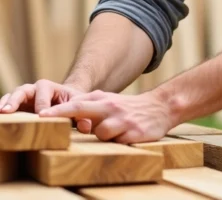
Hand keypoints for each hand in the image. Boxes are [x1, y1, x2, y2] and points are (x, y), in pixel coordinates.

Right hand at [0, 80, 91, 132]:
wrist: (67, 100)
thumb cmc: (73, 103)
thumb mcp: (79, 106)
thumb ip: (83, 115)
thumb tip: (86, 127)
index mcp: (49, 87)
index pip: (43, 95)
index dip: (41, 106)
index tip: (40, 116)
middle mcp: (34, 89)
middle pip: (23, 90)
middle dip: (16, 100)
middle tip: (8, 111)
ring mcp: (25, 97)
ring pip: (13, 96)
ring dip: (6, 104)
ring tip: (0, 114)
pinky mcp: (19, 105)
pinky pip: (8, 104)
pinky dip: (2, 107)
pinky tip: (0, 118)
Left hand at [39, 89, 175, 143]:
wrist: (159, 107)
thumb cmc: (128, 107)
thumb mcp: (109, 101)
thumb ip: (90, 106)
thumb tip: (66, 115)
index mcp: (102, 99)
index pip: (75, 104)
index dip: (58, 110)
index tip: (41, 115)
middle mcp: (110, 106)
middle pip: (81, 110)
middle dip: (62, 114)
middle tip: (44, 118)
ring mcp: (121, 119)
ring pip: (100, 134)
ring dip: (103, 136)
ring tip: (115, 132)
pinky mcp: (133, 133)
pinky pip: (117, 143)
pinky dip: (118, 142)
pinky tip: (127, 136)